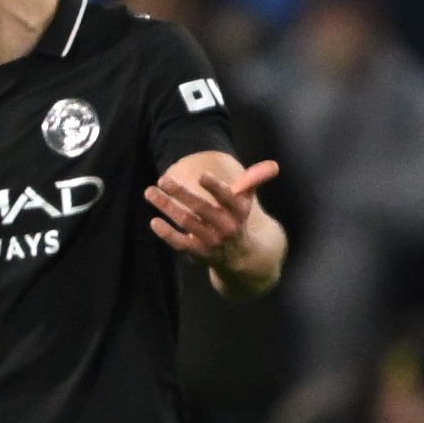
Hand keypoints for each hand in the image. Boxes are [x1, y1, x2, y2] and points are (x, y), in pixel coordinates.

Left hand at [147, 152, 277, 264]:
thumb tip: (273, 165)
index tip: (201, 176)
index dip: (216, 188)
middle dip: (180, 193)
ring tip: (150, 192)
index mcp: (238, 212)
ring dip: (167, 207)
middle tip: (162, 179)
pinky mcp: (199, 252)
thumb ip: (253, 181)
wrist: (241, 257)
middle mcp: (226, 227)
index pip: (228, 198)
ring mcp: (212, 241)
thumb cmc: (238, 220)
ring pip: (187, 222)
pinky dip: (167, 234)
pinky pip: (181, 244)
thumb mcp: (246, 201)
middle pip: (201, 208)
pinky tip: (154, 221)